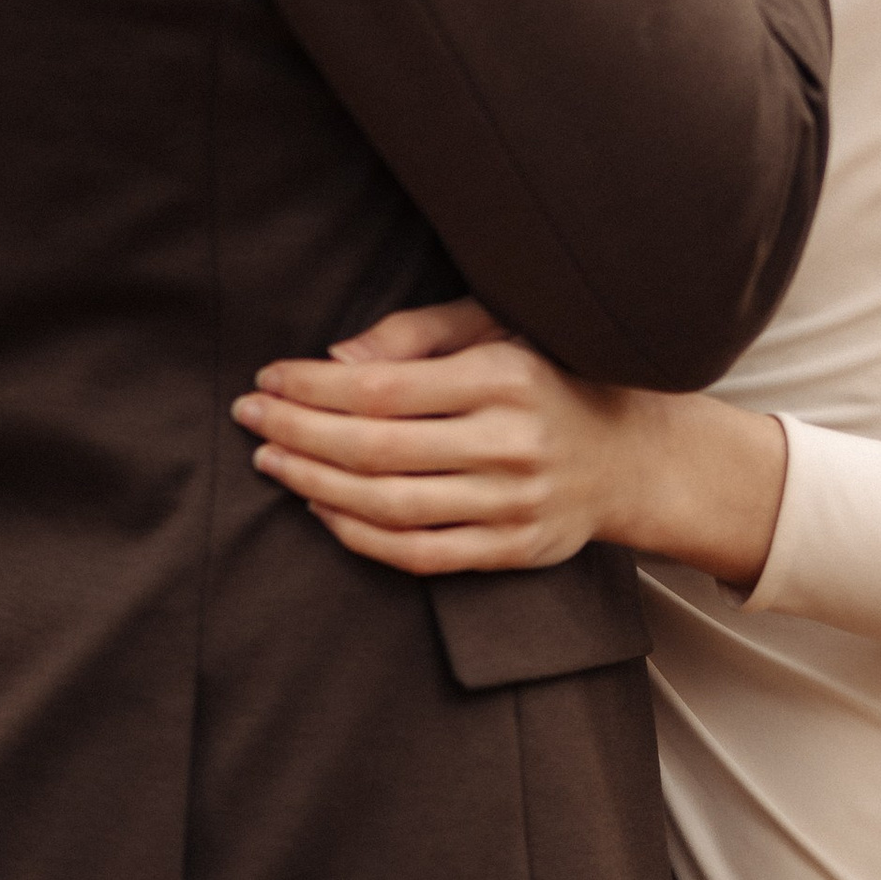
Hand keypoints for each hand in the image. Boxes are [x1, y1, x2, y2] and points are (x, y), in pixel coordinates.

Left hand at [231, 300, 791, 589]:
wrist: (631, 455)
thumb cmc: (548, 375)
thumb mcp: (496, 325)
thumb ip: (416, 333)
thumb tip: (335, 359)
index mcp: (504, 376)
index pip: (382, 388)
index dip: (313, 387)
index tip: (267, 378)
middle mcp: (510, 443)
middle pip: (375, 449)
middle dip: (298, 432)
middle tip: (249, 417)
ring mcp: (513, 504)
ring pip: (390, 507)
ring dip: (315, 484)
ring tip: (271, 460)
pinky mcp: (513, 551)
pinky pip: (418, 554)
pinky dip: (358, 536)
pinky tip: (320, 507)